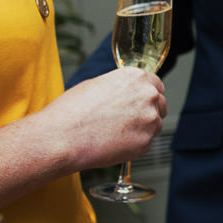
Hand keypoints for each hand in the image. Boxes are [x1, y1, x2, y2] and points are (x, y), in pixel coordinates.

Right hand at [42, 67, 165, 169]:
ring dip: (142, 129)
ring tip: (115, 133)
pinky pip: (146, 143)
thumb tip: (126, 94)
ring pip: (155, 125)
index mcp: (136, 78)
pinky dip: (134, 145)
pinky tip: (114, 143)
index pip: (157, 84)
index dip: (149, 94)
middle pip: (160, 104)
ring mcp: (149, 120)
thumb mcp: (96, 85)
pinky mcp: (145, 142)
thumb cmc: (72, 111)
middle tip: (128, 120)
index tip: (144, 101)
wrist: (62, 137)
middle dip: (148, 111)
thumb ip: (120, 87)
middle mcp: (148, 96)